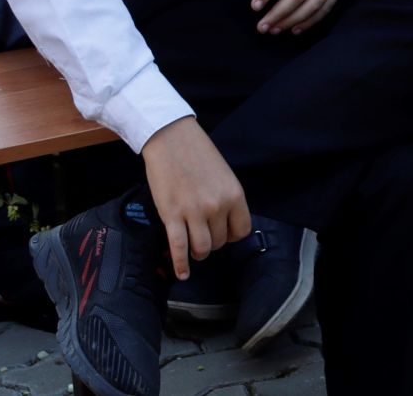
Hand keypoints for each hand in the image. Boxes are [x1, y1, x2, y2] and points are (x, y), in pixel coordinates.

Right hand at [142, 117, 250, 278]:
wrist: (171, 138)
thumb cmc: (198, 154)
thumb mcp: (223, 175)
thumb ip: (227, 199)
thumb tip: (225, 223)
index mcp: (234, 195)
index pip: (241, 231)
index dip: (231, 236)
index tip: (223, 233)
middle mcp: (217, 206)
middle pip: (219, 242)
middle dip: (212, 243)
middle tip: (204, 236)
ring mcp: (194, 212)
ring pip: (201, 249)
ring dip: (198, 253)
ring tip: (194, 251)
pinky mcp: (172, 216)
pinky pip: (179, 248)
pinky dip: (180, 265)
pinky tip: (182, 273)